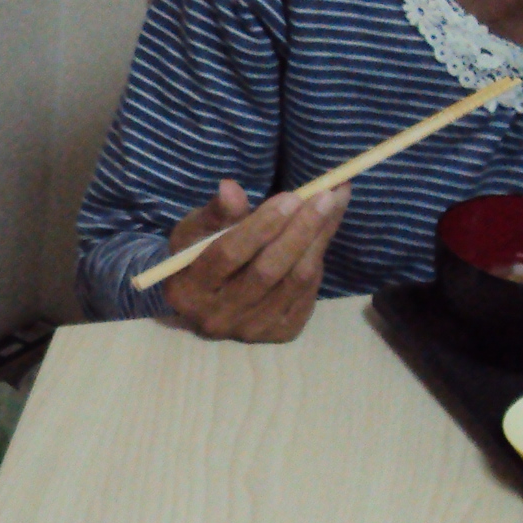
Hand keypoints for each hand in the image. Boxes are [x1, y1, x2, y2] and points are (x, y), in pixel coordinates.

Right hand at [160, 178, 348, 342]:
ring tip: (334, 204)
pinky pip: (308, 293)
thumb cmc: (198, 255)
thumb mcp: (196, 229)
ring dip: (318, 239)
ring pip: (294, 281)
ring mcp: (252, 330)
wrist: (207, 302)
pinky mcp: (279, 333)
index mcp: (188, 288)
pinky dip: (318, 259)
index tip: (292, 196)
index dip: (262, 225)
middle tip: (325, 196)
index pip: (228, 253)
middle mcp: (218, 317)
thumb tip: (231, 189)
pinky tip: (323, 232)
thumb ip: (216, 212)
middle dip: (300, 230)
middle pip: (267, 271)